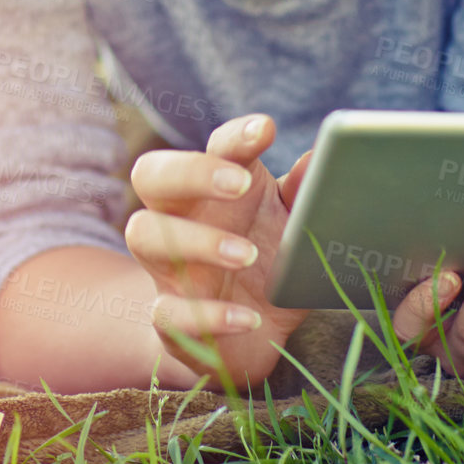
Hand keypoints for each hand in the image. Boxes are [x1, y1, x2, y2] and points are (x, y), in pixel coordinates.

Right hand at [126, 113, 311, 388]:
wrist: (249, 333)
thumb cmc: (271, 257)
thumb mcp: (293, 224)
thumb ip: (302, 193)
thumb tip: (319, 160)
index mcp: (219, 183)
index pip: (217, 147)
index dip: (237, 137)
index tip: (266, 130)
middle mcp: (182, 215)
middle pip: (153, 174)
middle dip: (191, 172)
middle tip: (241, 184)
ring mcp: (168, 265)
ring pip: (144, 235)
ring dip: (196, 242)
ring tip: (247, 255)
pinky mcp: (169, 316)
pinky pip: (168, 313)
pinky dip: (208, 315)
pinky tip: (248, 317)